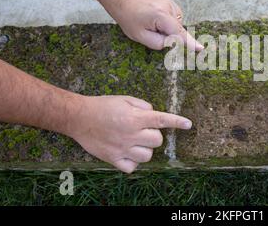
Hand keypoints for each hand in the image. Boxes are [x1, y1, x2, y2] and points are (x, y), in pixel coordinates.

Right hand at [69, 95, 191, 172]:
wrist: (78, 117)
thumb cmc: (103, 106)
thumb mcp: (125, 99)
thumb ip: (143, 106)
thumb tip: (154, 114)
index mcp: (135, 118)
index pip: (162, 120)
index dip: (177, 122)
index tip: (189, 124)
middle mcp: (130, 134)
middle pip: (157, 141)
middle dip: (154, 135)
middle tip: (142, 130)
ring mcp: (122, 149)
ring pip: (148, 156)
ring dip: (145, 149)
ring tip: (135, 141)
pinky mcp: (113, 159)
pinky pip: (132, 167)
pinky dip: (133, 162)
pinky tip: (127, 152)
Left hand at [109, 0, 203, 50]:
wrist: (124, 2)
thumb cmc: (130, 20)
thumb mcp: (142, 37)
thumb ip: (160, 43)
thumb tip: (175, 43)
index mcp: (160, 15)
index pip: (178, 32)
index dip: (189, 42)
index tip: (200, 48)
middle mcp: (167, 6)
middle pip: (177, 29)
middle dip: (170, 35)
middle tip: (152, 31)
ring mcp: (169, 2)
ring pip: (177, 24)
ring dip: (169, 28)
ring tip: (153, 24)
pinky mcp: (170, 1)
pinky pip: (175, 17)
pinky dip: (169, 22)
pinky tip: (158, 20)